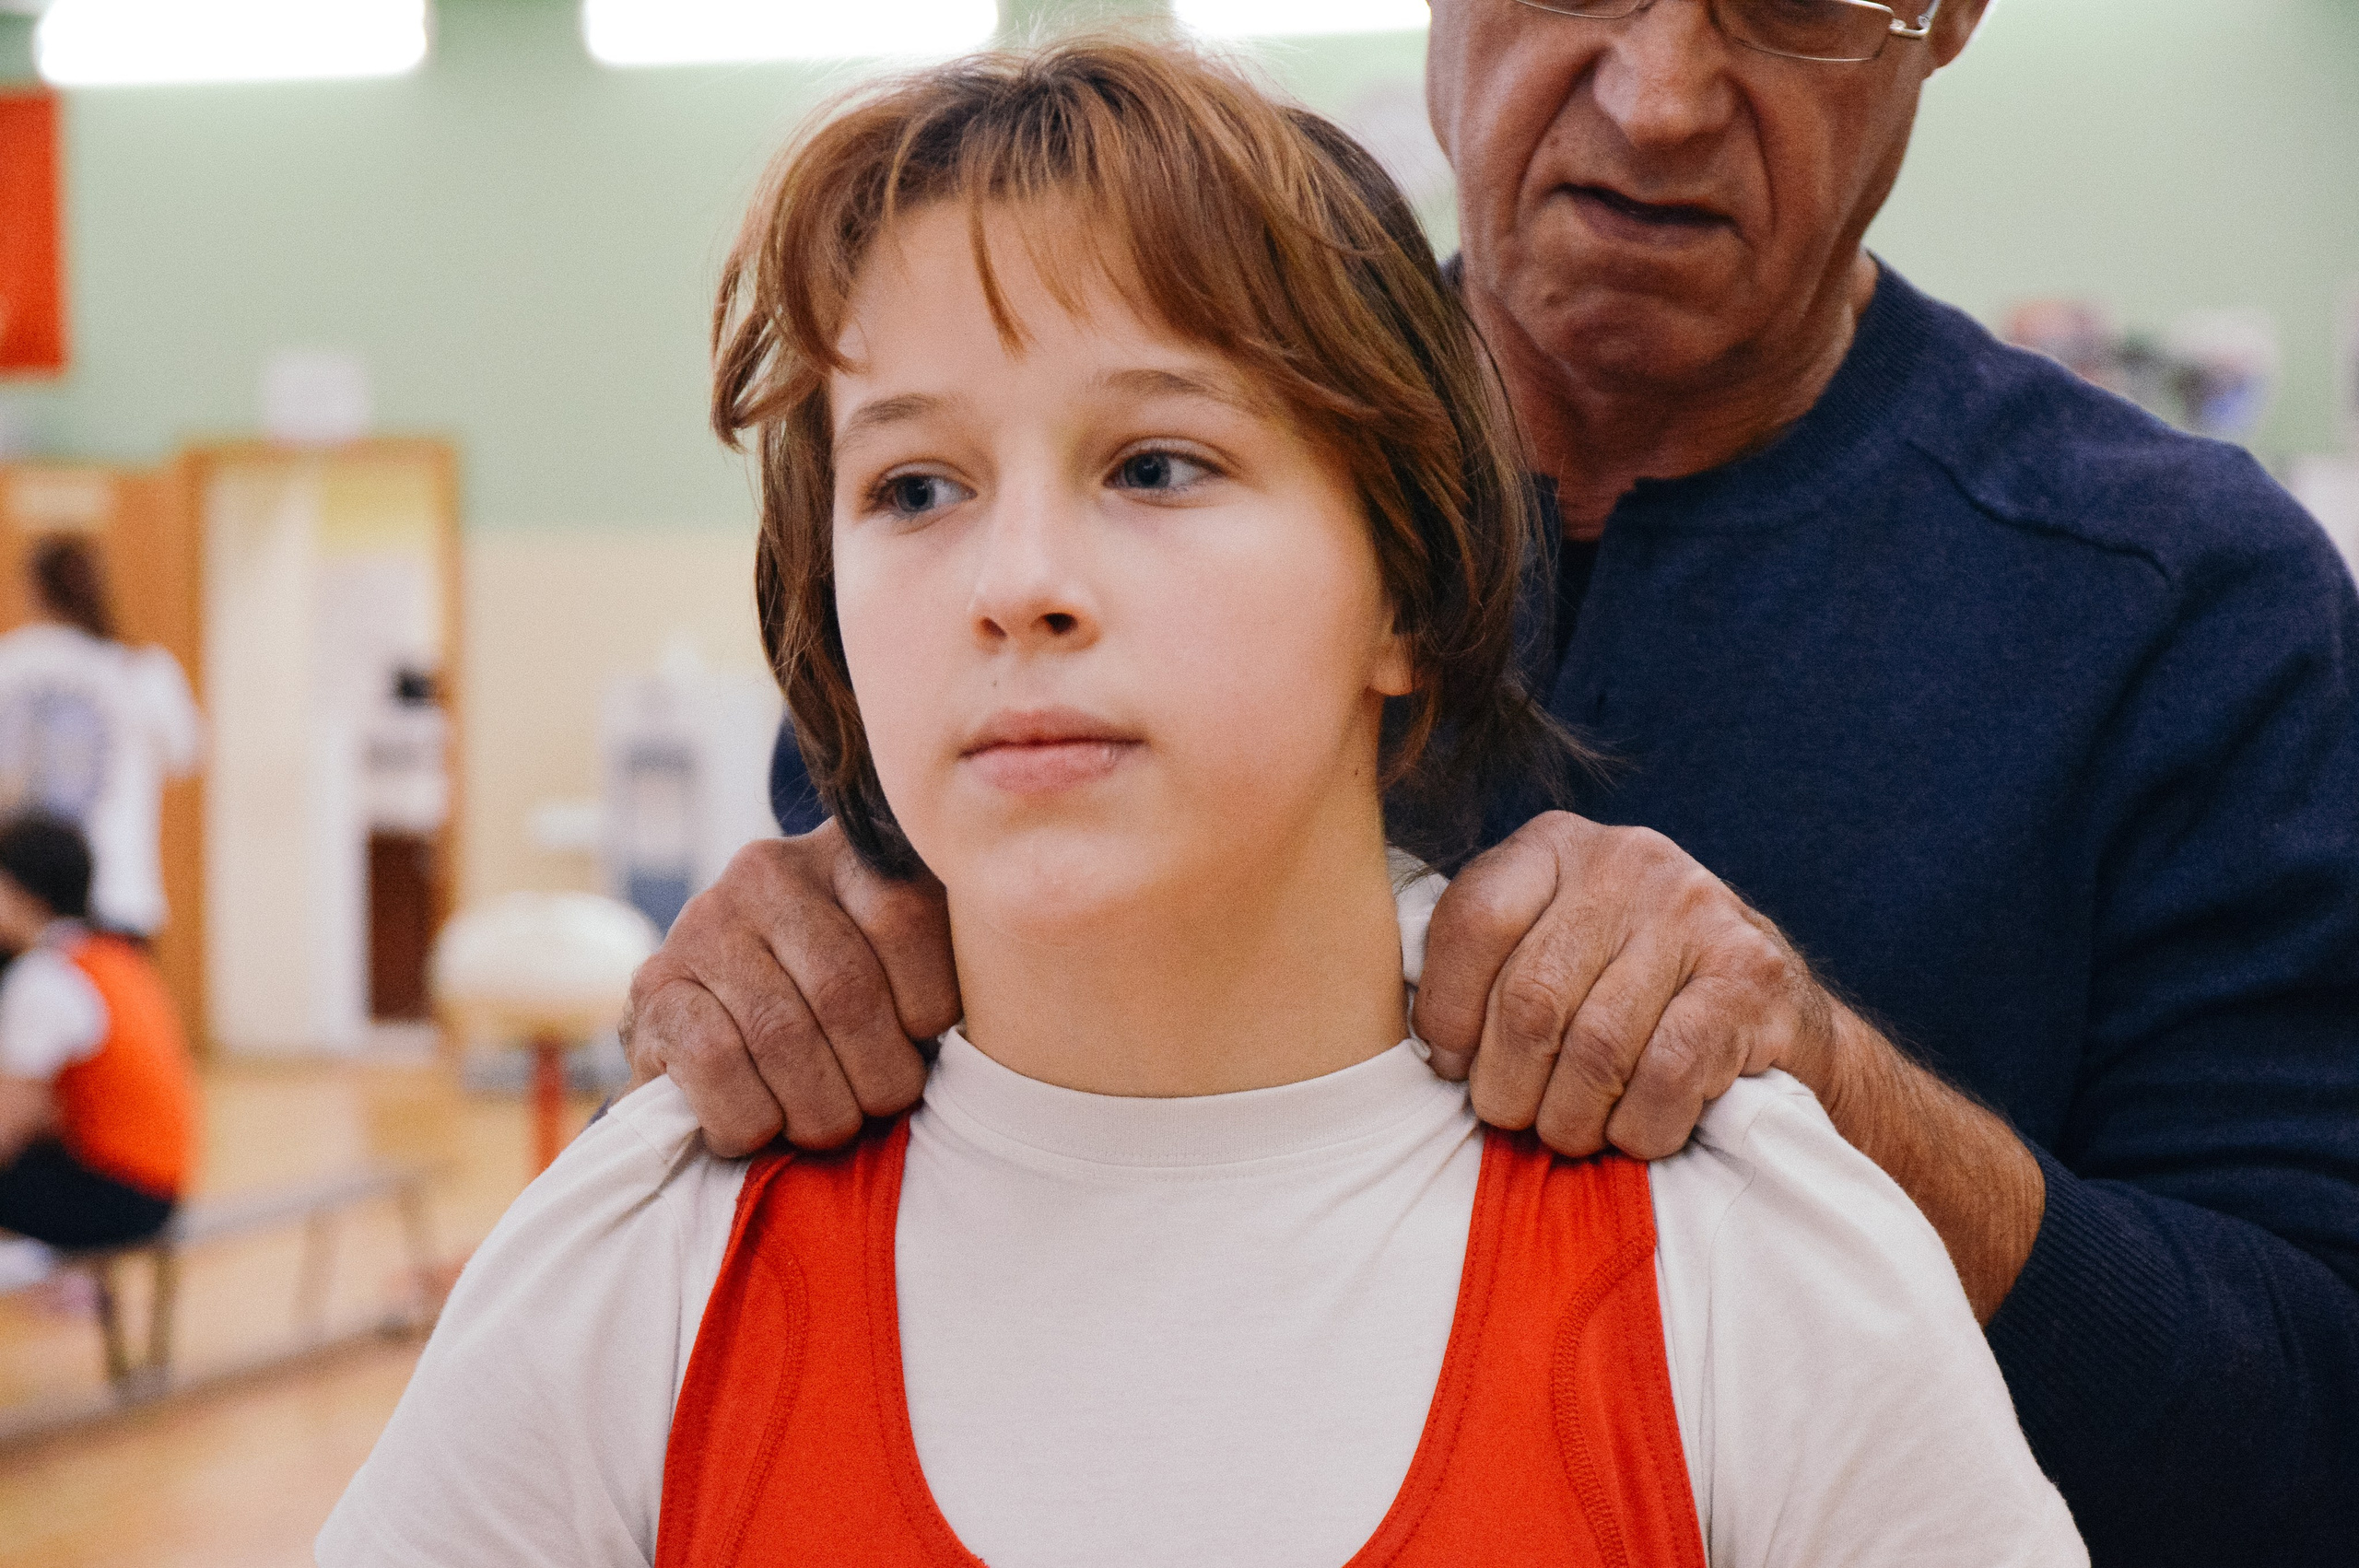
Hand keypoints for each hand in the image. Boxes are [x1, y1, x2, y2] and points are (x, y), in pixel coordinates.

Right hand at [621, 821, 960, 1154]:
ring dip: (820, 1108)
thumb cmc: (839, 1008)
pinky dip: (750, 1116)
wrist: (712, 1027)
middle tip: (884, 1103)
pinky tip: (762, 1124)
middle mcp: (768, 873)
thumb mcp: (904, 963)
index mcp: (846, 853)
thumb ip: (951, 960)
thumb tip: (1009, 1008)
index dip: (929, 1003)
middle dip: (878, 1075)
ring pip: (782, 1034)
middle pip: (846, 990)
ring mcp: (704, 925)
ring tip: (832, 1124)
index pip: (905, 915)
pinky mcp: (654, 986)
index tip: (927, 1039)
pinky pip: (715, 1062)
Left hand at [1411, 811, 1840, 1158]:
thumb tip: (1430, 1050)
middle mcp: (1627, 860)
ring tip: (1569, 1133)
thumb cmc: (1624, 990)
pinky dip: (1638, 1126)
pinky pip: (1668, 1075)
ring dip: (1571, 1118)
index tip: (1453, 1065)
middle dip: (1509, 1085)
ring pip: (1598, 1048)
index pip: (1474, 921)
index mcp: (1555, 846)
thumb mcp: (1546, 948)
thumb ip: (1483, 970)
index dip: (1449, 1012)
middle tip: (1512, 1119)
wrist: (1768, 1006)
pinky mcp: (1749, 972)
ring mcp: (1695, 909)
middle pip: (1532, 998)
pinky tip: (1633, 1131)